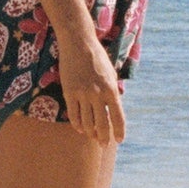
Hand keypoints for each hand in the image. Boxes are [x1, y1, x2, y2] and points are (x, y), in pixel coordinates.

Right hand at [56, 33, 125, 148]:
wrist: (79, 43)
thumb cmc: (97, 58)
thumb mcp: (110, 74)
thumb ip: (112, 92)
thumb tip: (112, 110)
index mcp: (111, 89)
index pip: (118, 117)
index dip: (119, 131)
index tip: (119, 140)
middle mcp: (98, 94)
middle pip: (102, 124)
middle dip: (103, 137)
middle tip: (104, 144)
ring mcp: (82, 94)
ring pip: (86, 122)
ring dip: (90, 133)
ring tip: (92, 137)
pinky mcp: (69, 92)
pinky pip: (73, 114)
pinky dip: (77, 124)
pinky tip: (80, 129)